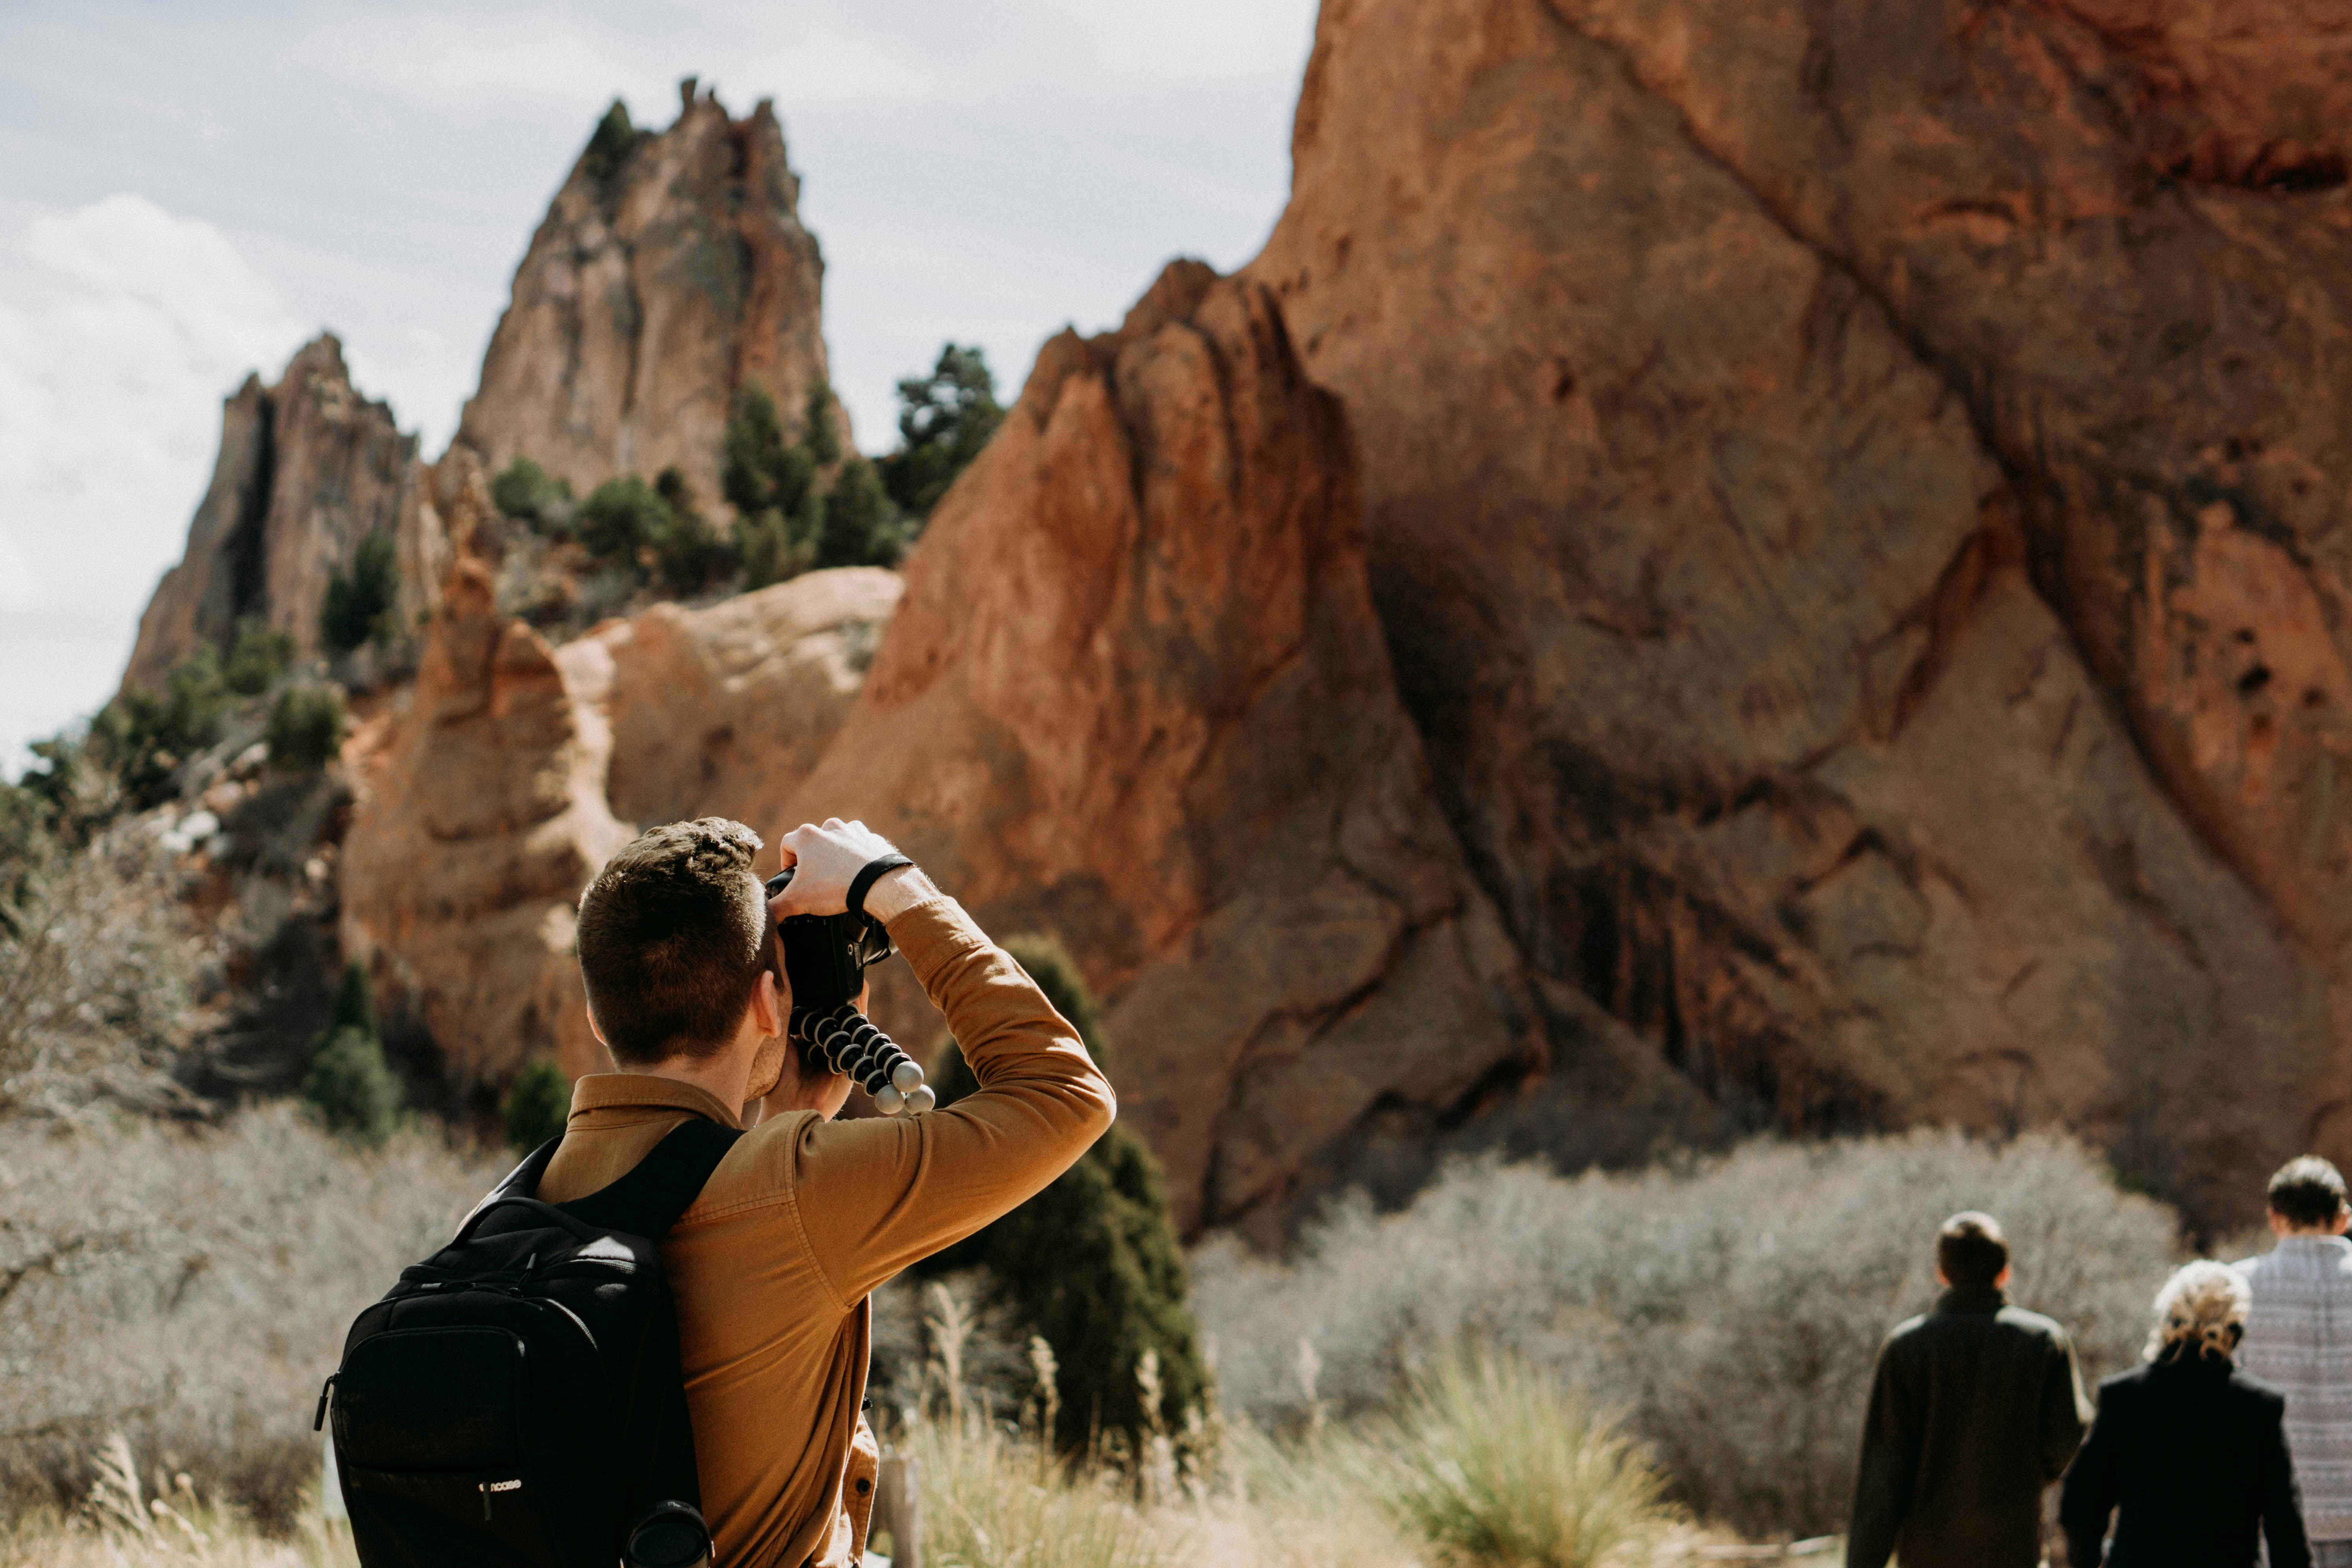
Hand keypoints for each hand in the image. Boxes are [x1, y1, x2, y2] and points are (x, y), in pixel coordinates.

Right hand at [771, 818, 903, 917]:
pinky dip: (857, 856)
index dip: (785, 863)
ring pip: (837, 840)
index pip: (786, 844)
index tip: (792, 877)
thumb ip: (776, 907)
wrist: (879, 885)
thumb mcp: (798, 901)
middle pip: (812, 842)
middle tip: (815, 880)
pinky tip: (858, 873)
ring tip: (837, 876)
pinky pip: (860, 845)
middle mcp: (830, 827)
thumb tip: (765, 916)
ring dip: (834, 854)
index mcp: (807, 836)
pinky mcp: (872, 838)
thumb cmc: (836, 888)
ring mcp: (853, 830)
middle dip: (811, 859)